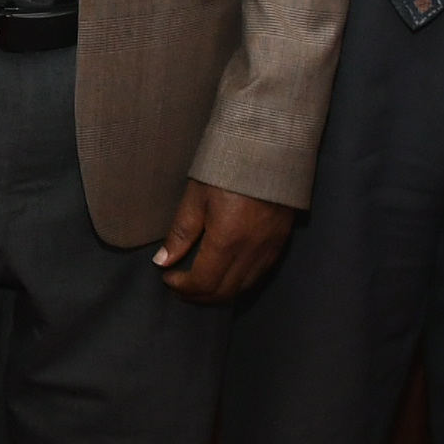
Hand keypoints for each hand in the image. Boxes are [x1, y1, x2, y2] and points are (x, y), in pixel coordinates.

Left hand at [153, 179, 295, 301]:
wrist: (272, 149)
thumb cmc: (228, 167)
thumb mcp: (197, 196)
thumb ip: (181, 232)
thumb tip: (162, 262)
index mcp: (226, 241)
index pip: (203, 282)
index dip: (182, 286)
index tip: (167, 276)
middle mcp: (250, 252)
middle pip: (222, 293)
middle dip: (197, 295)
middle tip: (179, 286)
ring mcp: (268, 251)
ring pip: (241, 289)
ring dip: (217, 293)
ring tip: (199, 283)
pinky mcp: (280, 244)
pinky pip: (257, 276)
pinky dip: (237, 283)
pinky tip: (224, 273)